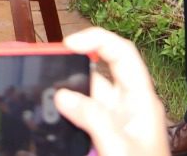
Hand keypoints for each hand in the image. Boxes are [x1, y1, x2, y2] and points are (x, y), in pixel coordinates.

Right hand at [52, 28, 171, 155]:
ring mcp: (117, 125)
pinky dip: (66, 118)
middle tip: (45, 72)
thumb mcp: (119, 148)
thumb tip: (62, 94)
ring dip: (67, 97)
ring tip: (44, 99)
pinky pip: (82, 120)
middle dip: (73, 70)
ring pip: (87, 98)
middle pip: (99, 73)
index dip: (96, 40)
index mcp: (142, 100)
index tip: (67, 45)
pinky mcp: (105, 142)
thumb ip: (92, 119)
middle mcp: (129, 108)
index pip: (122, 54)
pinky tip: (51, 122)